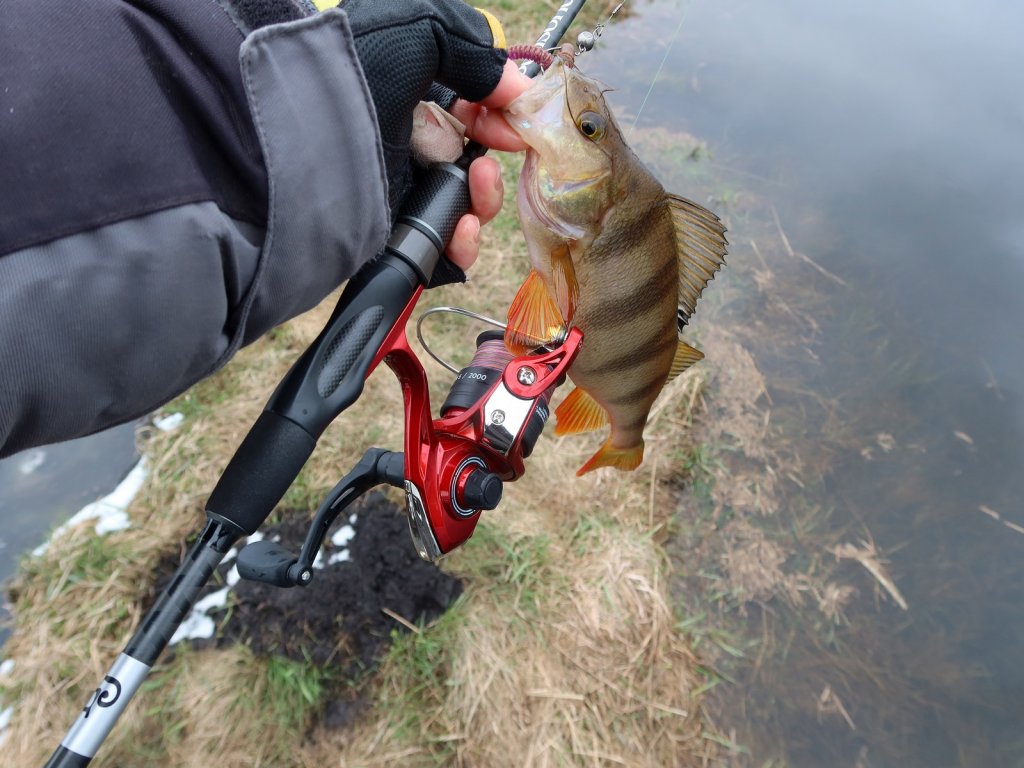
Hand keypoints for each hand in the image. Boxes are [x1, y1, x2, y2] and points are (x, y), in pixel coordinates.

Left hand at [346, 1, 531, 276]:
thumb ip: (472, 50)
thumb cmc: (350, 76)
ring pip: (464, 209)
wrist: (295, 144)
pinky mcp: (391, 237)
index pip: (468, 111)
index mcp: (408, 95)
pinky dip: (462, 245)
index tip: (514, 123)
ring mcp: (398, 192)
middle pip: (472, 165)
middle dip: (493, 164)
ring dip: (484, 202)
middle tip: (490, 161)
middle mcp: (404, 144)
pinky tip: (462, 230)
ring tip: (476, 189)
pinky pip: (442, 250)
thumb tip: (516, 89)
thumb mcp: (417, 32)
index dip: (497, 116)